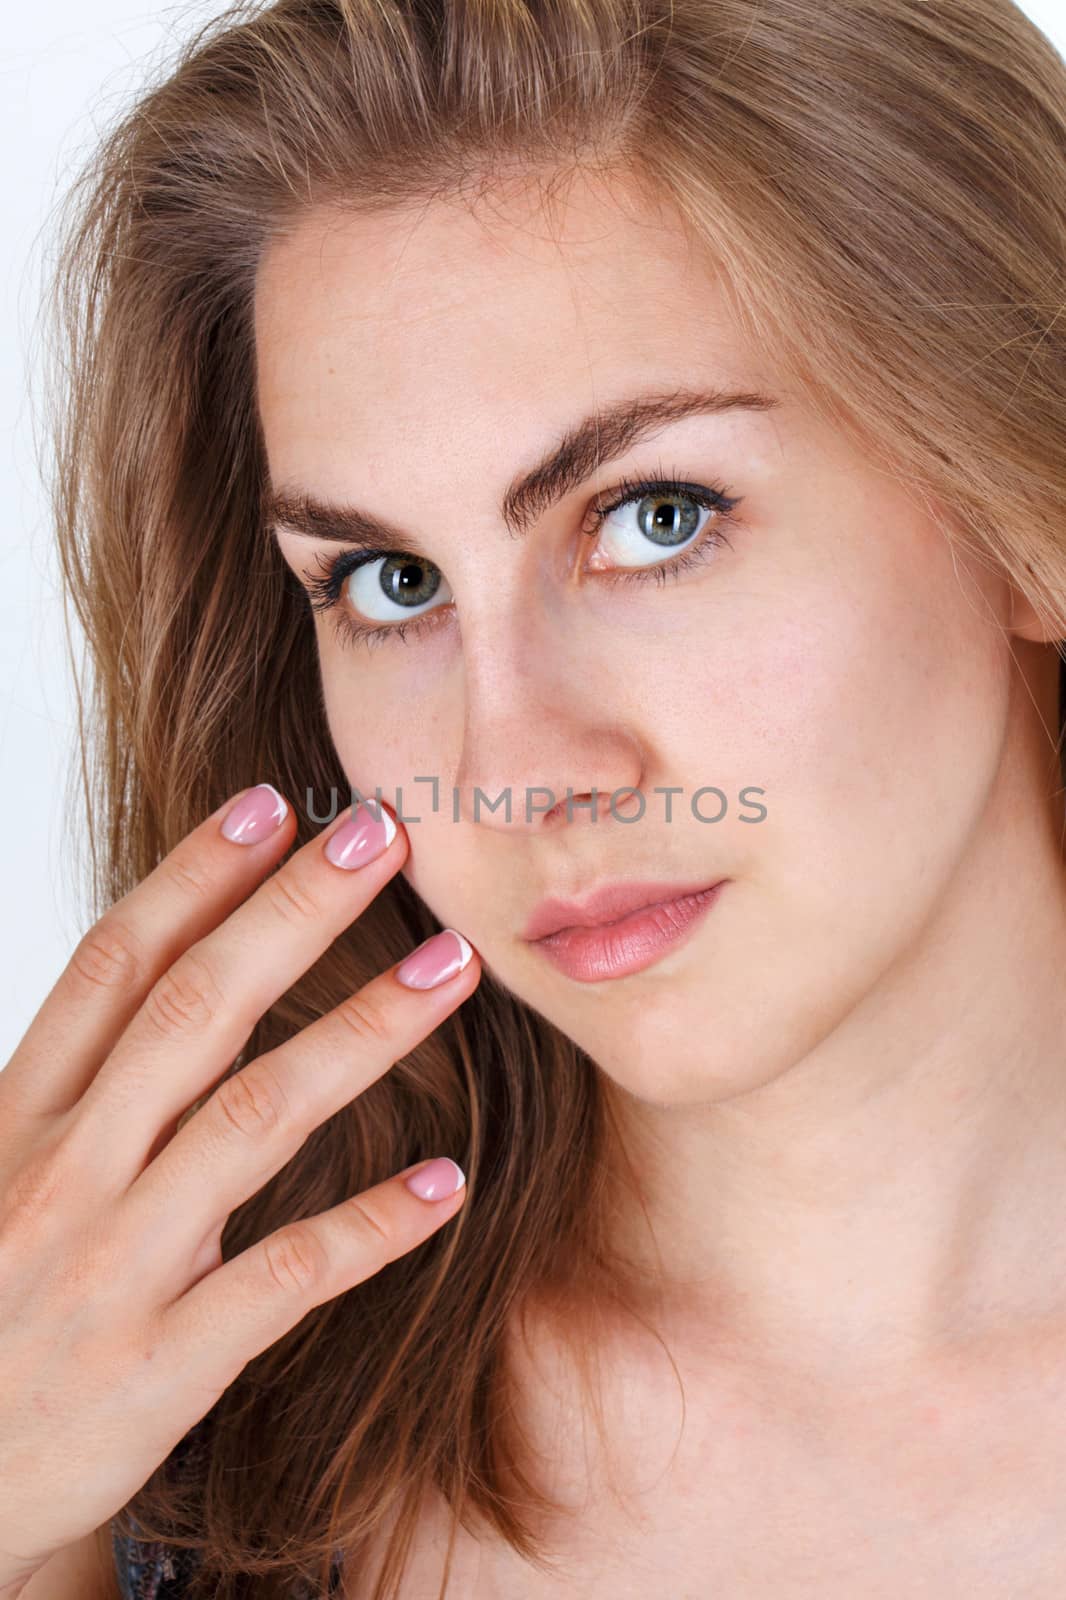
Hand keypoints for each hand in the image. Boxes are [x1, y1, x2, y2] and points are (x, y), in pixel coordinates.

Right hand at [0, 786, 478, 1593]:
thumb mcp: (9, 1171)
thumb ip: (86, 1081)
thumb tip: (178, 966)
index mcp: (25, 1114)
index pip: (115, 966)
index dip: (194, 876)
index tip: (271, 805)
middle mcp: (69, 1172)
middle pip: (194, 1012)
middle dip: (293, 915)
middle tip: (383, 835)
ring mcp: (117, 1266)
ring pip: (253, 1120)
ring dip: (360, 1032)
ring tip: (452, 967)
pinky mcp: (163, 1363)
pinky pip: (284, 1277)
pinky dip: (368, 1227)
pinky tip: (446, 1182)